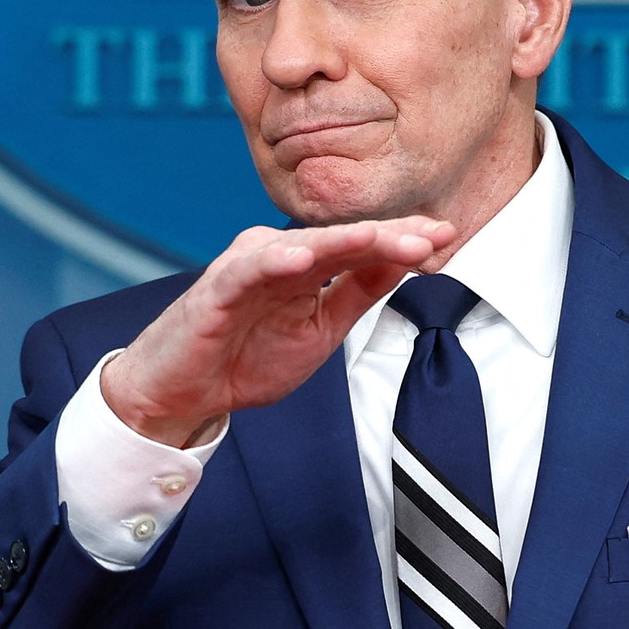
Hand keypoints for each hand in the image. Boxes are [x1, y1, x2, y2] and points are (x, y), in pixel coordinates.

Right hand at [100, 217, 455, 446]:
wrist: (179, 394)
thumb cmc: (245, 357)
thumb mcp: (319, 329)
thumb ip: (357, 294)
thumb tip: (404, 263)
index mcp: (304, 261)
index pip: (361, 245)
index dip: (404, 239)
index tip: (449, 236)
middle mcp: (278, 253)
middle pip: (341, 238)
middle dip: (390, 235)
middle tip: (435, 234)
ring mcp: (246, 266)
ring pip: (303, 245)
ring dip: (345, 241)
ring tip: (385, 238)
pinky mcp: (216, 289)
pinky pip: (248, 271)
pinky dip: (274, 262)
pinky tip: (301, 259)